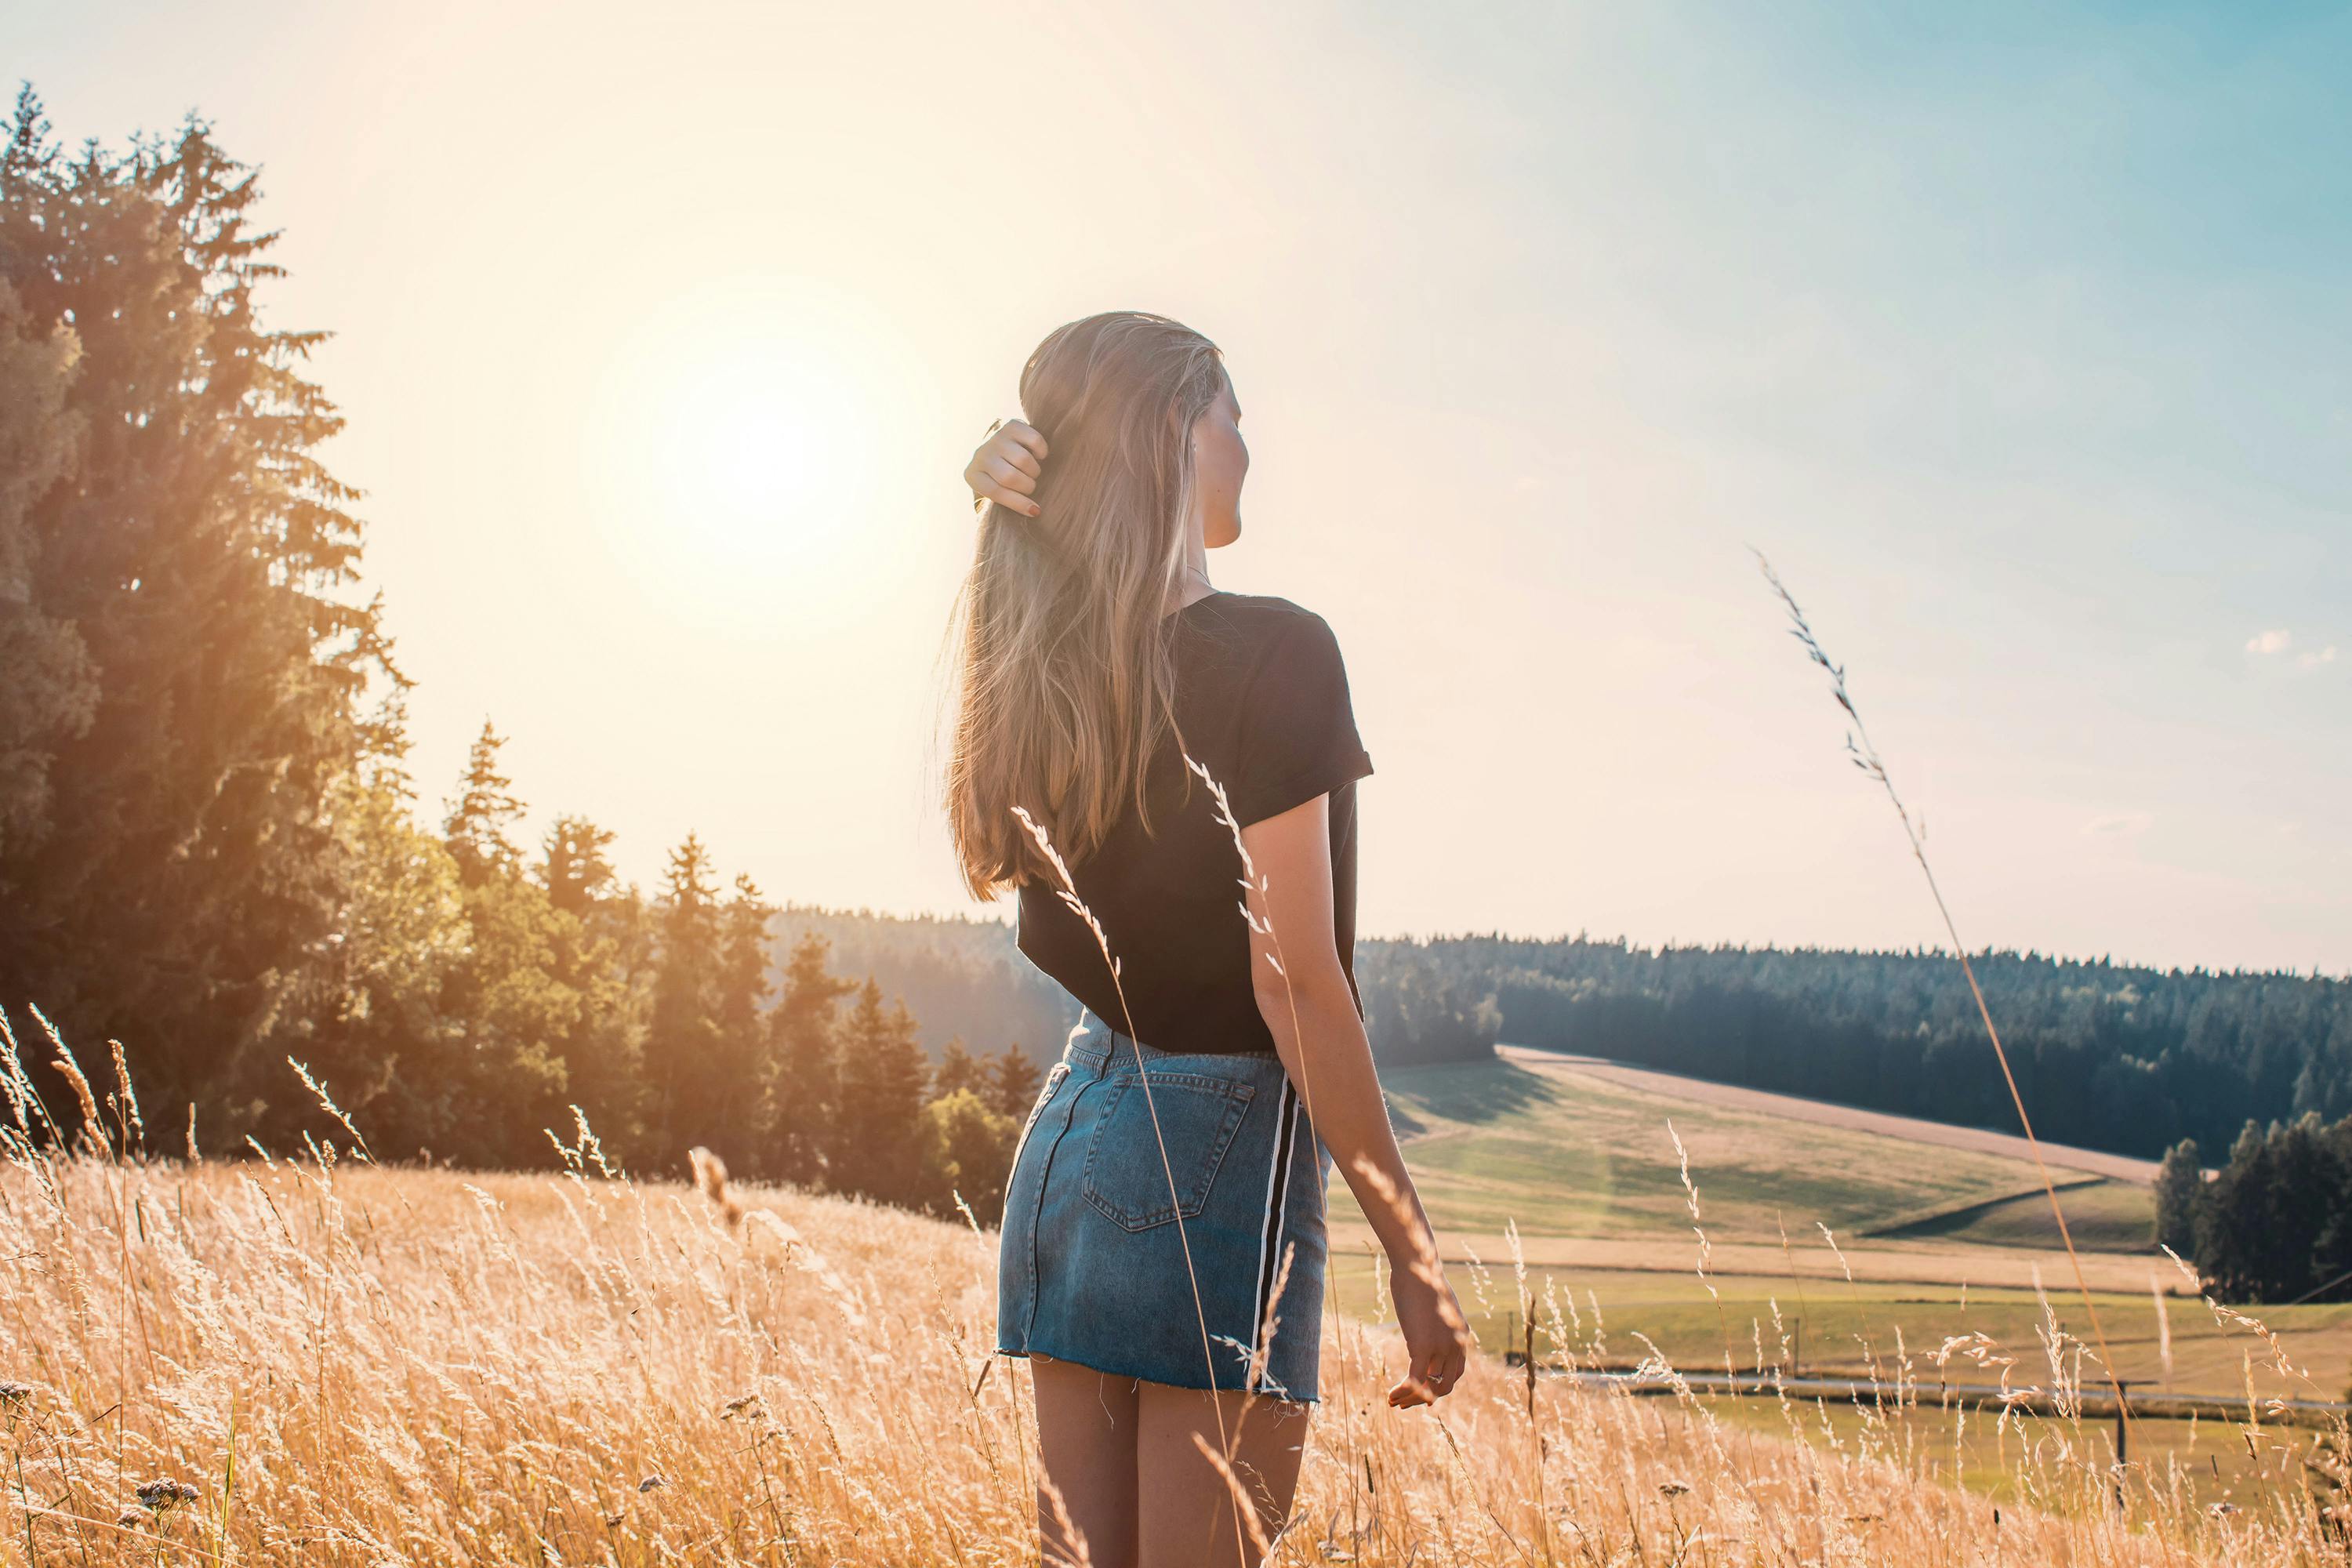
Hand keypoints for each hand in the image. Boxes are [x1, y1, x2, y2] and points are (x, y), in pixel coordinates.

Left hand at [965, 418, 1047, 516]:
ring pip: (1023, 459)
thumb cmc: (999, 477)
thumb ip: (1010, 501)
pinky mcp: (1012, 425)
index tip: (1035, 510)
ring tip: (1031, 471)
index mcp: (973, 476)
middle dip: (1027, 486)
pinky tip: (1037, 455)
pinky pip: (1035, 440)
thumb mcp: (997, 491)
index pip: (995, 492)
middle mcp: (981, 454)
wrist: (997, 446)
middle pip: (1010, 476)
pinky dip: (1041, 452)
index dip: (1018, 503)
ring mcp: (996, 438)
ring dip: (1034, 471)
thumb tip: (1036, 511)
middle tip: (1029, 485)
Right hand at [1386, 1254, 1468, 1407]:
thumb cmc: (1419, 1278)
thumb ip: (1433, 1321)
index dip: (1439, 1387)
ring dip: (1412, 1399)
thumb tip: (1423, 1327)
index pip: (1454, 1372)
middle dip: (1425, 1398)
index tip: (1423, 1396)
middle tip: (1405, 1403)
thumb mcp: (1432, 1304)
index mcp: (1461, 1335)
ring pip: (1431, 1388)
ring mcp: (1442, 1347)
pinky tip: (1391, 1395)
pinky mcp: (1423, 1347)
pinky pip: (1415, 1381)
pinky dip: (1404, 1392)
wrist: (1416, 1265)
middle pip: (1445, 1385)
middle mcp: (1457, 1345)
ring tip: (1394, 1402)